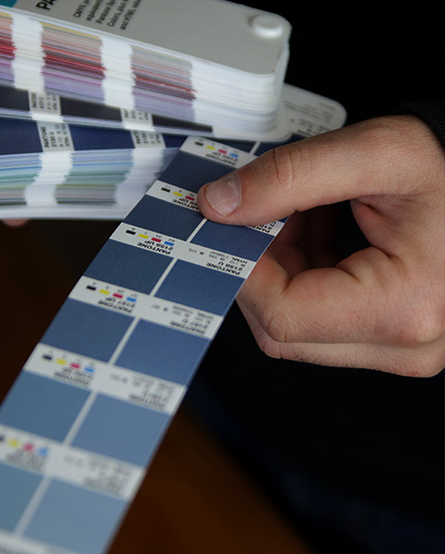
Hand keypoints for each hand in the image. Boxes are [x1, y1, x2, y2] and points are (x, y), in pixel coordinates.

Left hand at [197, 115, 444, 375]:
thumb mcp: (373, 153)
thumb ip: (287, 177)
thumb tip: (216, 206)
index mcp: (402, 308)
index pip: (281, 314)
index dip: (242, 267)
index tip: (231, 222)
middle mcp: (401, 346)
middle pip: (281, 329)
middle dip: (260, 267)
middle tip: (266, 212)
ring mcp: (394, 348)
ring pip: (291, 327)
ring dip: (279, 269)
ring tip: (301, 214)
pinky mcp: (384, 339)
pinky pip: (312, 320)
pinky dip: (298, 274)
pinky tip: (313, 232)